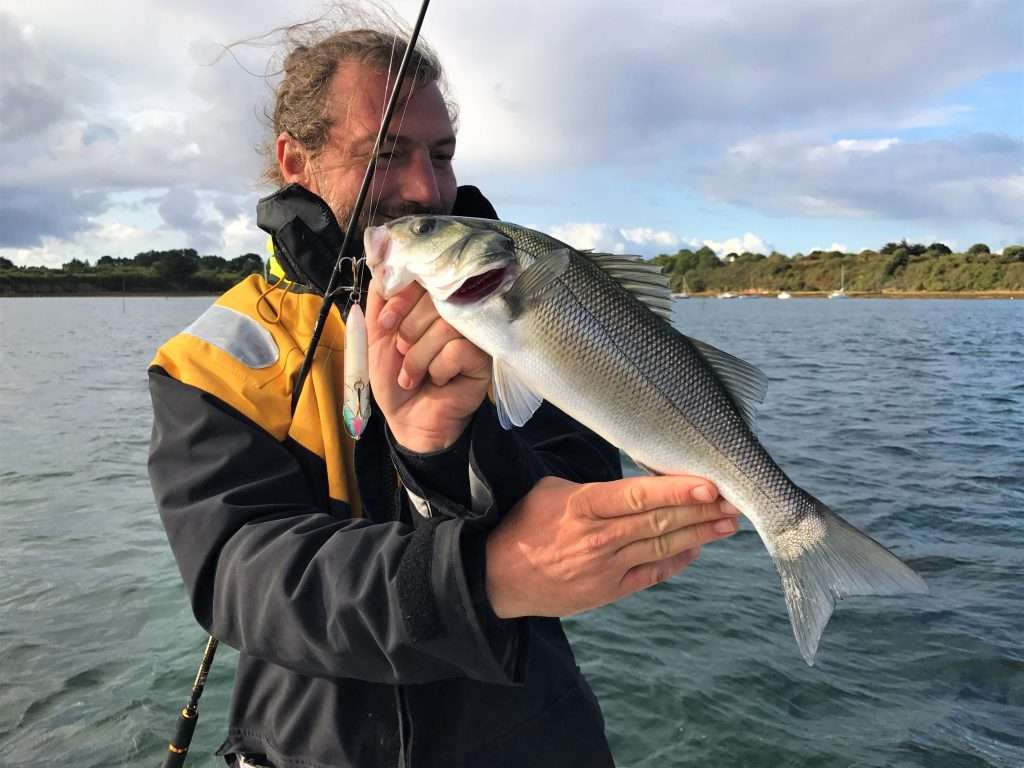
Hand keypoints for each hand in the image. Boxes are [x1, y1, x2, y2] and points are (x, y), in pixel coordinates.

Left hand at [365, 280, 490, 452]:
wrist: (407, 419)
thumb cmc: (393, 377)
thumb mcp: (376, 336)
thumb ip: (379, 301)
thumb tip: (384, 265)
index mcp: (429, 301)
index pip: (423, 277)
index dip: (401, 297)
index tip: (386, 324)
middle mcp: (455, 311)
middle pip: (435, 299)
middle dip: (408, 331)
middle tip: (401, 353)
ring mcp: (472, 331)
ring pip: (445, 326)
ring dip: (419, 356)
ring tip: (415, 375)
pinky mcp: (484, 356)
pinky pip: (458, 349)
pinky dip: (439, 369)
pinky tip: (439, 381)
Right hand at [485, 475, 738, 617]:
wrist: (498, 579)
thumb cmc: (523, 527)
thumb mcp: (549, 492)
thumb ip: (593, 488)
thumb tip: (633, 484)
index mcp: (582, 507)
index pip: (636, 496)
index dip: (675, 491)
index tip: (708, 484)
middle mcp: (599, 538)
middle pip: (659, 521)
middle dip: (701, 511)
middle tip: (736, 499)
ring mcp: (606, 568)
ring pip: (662, 546)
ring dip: (700, 534)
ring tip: (729, 522)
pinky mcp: (609, 590)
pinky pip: (652, 574)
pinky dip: (677, 560)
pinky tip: (698, 548)